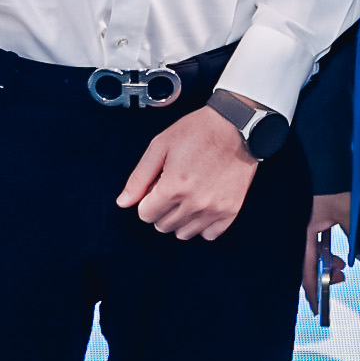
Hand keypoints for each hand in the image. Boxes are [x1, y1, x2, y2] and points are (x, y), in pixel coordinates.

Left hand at [116, 102, 259, 242]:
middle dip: (161, 209)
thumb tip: (124, 202)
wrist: (235, 126)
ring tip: (187, 196)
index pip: (145, 215)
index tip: (156, 188)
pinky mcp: (231, 211)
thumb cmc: (198, 131)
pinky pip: (209, 235)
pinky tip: (202, 206)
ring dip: (180, 219)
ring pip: (184, 233)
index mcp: (173, 187)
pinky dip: (202, 224)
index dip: (147, 200)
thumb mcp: (160, 146)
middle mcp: (194, 203)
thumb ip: (139, 178)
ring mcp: (214, 209)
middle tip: (172, 188)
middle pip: (162, 226)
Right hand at [302, 190, 351, 319]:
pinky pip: (318, 243)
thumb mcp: (349, 213)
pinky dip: (328, 252)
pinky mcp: (316, 218)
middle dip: (323, 276)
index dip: (312, 290)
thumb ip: (355, 237)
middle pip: (308, 263)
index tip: (317, 308)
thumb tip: (358, 259)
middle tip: (340, 278)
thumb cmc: (336, 182)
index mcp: (306, 231)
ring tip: (342, 266)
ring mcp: (308, 224)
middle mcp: (303, 230)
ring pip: (314, 253)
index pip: (307, 268)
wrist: (329, 158)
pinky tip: (340, 253)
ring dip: (327, 263)